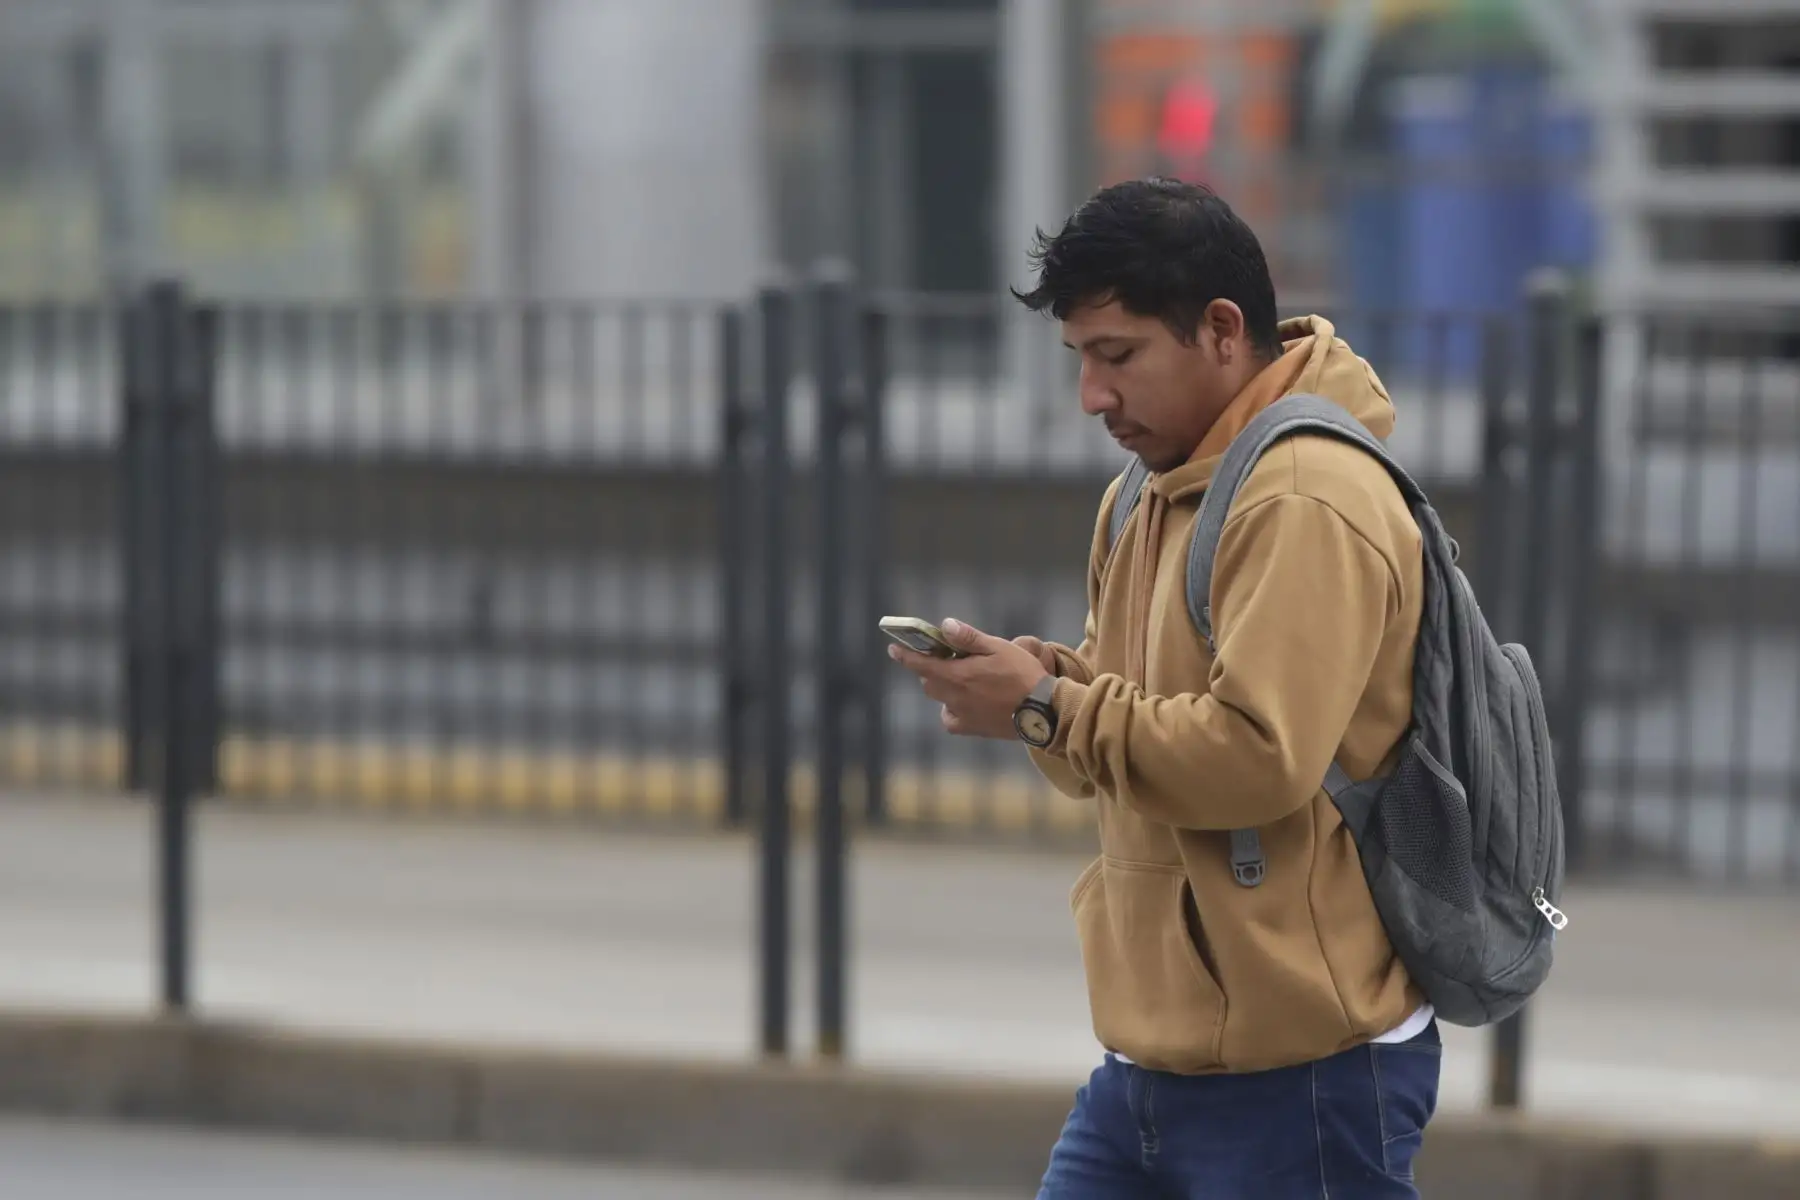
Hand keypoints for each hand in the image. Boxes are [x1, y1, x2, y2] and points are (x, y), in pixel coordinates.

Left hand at [887, 618, 1051, 739]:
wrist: (1042, 710)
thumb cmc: (1022, 674)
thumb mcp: (998, 648)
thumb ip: (968, 638)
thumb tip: (945, 626)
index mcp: (958, 675)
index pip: (921, 665)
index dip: (905, 656)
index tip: (893, 649)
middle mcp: (954, 697)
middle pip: (929, 682)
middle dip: (930, 669)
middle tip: (946, 659)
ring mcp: (962, 715)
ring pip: (940, 699)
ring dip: (942, 687)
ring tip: (960, 679)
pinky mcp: (973, 728)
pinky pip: (951, 720)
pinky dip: (951, 710)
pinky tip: (964, 704)